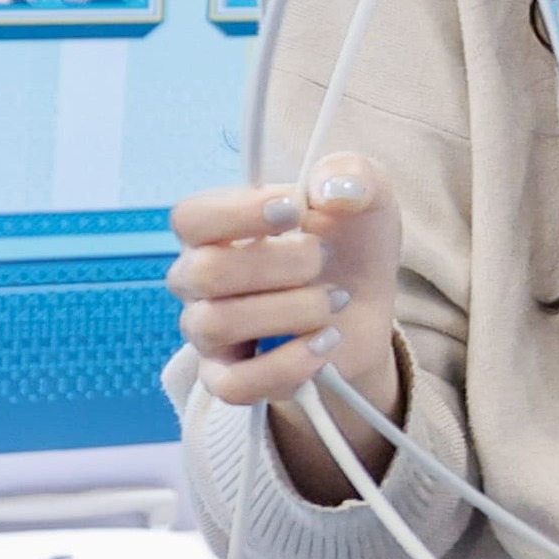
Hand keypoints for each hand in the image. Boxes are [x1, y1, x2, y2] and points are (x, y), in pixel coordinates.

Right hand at [170, 160, 407, 500]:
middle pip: (205, 272)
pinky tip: (326, 342)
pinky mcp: (230, 378)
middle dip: (284, 263)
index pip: (189, 218)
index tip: (294, 209)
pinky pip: (235, 384)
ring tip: (337, 300)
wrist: (368, 306)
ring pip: (219, 324)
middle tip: (326, 257)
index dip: (238, 212)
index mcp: (219, 230)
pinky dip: (289, 363)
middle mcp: (200, 281)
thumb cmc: (350, 242)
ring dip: (295, 310)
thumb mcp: (366, 195)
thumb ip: (352, 173)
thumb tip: (333, 190)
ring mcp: (209, 333)